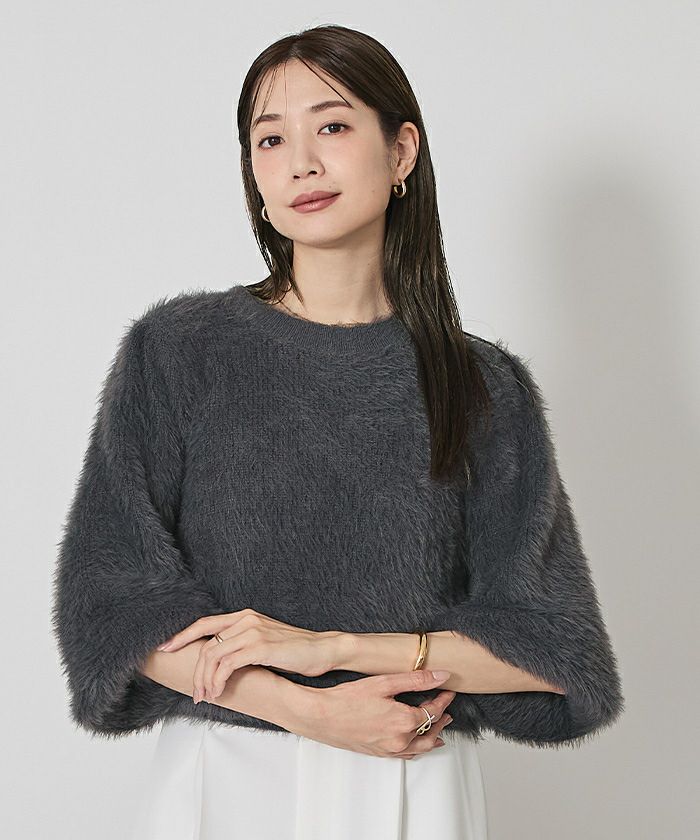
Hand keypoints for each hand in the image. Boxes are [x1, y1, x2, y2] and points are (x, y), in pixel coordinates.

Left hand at [156, 609, 337, 702]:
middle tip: (195, 693)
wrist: (322, 650)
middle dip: (194, 671)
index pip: (204, 623)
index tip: (165, 649)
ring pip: (213, 654)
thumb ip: (242, 645)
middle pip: (205, 643)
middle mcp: (246, 619)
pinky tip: (219, 691)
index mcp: (244, 616)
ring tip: (206, 696)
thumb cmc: (294, 651)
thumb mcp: (264, 642)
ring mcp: (253, 631)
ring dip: (205, 679)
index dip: (182, 636)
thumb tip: (219, 663)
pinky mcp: (261, 646)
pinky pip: (228, 664)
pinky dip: (218, 679)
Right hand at [292, 669, 456, 758]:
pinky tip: (417, 743)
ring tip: (440, 728)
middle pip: (430, 730)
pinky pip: (407, 754)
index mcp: (404, 721)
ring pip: (421, 746)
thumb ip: (416, 679)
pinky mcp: (379, 753)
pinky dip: (418, 748)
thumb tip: (440, 676)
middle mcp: (400, 739)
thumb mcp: (384, 682)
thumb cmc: (347, 699)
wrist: (321, 717)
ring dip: (433, 735)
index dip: (443, 699)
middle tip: (446, 707)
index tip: (447, 690)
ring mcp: (389, 749)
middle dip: (441, 718)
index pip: (434, 711)